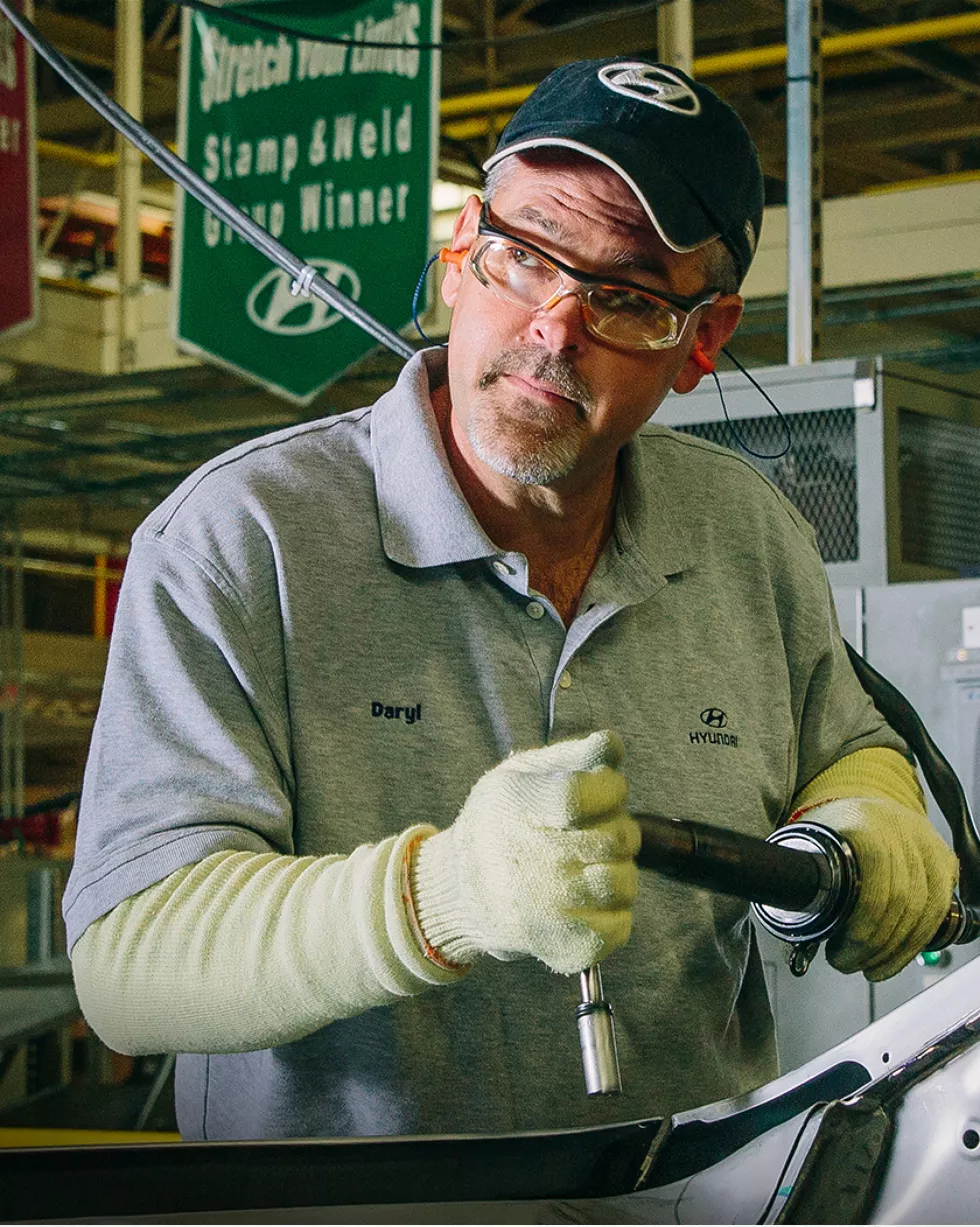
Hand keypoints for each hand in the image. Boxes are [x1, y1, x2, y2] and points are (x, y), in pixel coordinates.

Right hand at [409, 731, 639, 974]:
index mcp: (516, 807)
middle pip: (615, 839)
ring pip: (625, 883)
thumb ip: (573, 755)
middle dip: (619, 829)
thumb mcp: (522, 774)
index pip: (582, 795)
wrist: (459, 891)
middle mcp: (529, 860)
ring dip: (619, 870)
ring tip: (591, 865)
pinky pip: (620, 927)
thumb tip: (613, 745)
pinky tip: (588, 900)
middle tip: (595, 832)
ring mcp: (545, 908)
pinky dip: (614, 912)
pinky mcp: (560, 946)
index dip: (610, 789)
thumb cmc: (500, 823)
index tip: (607, 790)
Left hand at [812, 797, 959, 980]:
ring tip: (869, 965)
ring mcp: (926, 843)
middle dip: (874, 945)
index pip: (873, 882)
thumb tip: (798, 938)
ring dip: (895, 950)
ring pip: (924, 910)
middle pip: (902, 900)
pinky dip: (915, 941)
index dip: (861, 928)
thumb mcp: (809, 846)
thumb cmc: (833, 830)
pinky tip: (895, 955)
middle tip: (848, 962)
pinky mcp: (943, 860)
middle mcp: (899, 828)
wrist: (864, 809)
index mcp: (861, 821)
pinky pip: (938, 910)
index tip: (838, 951)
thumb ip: (805, 885)